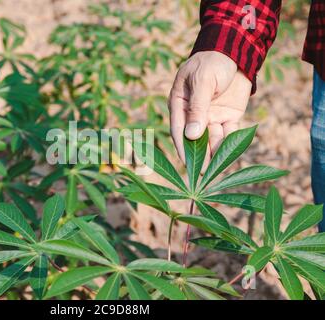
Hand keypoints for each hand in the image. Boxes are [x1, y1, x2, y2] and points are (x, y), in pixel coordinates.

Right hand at [168, 51, 250, 167]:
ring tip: (216, 170)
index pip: (178, 128)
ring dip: (214, 153)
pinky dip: (230, 144)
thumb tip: (191, 135)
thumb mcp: (203, 81)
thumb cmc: (213, 61)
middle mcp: (194, 113)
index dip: (182, 146)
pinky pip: (229, 134)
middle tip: (202, 174)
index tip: (186, 163)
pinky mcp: (229, 117)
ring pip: (212, 139)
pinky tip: (230, 156)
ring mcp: (212, 116)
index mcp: (180, 103)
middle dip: (199, 155)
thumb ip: (198, 107)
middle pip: (195, 138)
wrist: (237, 50)